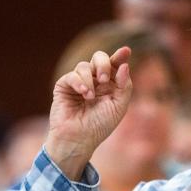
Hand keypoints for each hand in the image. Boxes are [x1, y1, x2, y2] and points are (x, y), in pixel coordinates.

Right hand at [45, 47, 132, 178]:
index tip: (126, 51)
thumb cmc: (100, 126)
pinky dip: (78, 82)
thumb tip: (124, 65)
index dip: (120, 56)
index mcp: (109, 85)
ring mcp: (79, 82)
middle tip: (104, 79)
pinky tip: (83, 93)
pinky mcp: (64, 86)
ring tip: (90, 97)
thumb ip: (124, 86)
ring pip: (84, 65)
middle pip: (99, 58)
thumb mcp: (118, 107)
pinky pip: (72, 75)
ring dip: (89, 79)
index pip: (115, 65)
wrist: (79, 139)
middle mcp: (94, 81)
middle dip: (103, 64)